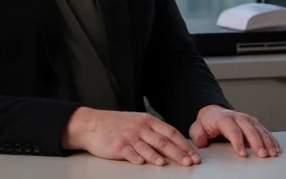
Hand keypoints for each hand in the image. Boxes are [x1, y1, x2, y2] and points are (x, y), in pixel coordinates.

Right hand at [62, 107, 201, 166]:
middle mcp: (141, 127)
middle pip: (163, 141)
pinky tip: (142, 163)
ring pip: (148, 146)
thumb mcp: (138, 122)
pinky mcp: (118, 145)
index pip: (171, 132)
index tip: (194, 155)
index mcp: (148, 121)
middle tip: (189, 162)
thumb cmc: (116, 124)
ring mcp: (129, 136)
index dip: (184, 144)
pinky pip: (129, 152)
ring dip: (158, 156)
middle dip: (178, 153)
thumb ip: (153, 131)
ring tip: (167, 164)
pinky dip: (136, 158)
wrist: (92, 124)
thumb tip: (172, 142)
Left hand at [189, 105, 279, 158]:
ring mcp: (248, 119)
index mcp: (224, 118)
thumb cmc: (207, 122)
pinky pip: (265, 130)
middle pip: (250, 130)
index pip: (233, 131)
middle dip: (257, 143)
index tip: (242, 154)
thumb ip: (198, 134)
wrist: (213, 112)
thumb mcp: (197, 127)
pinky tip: (275, 147)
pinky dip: (271, 139)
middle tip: (262, 155)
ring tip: (272, 153)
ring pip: (260, 130)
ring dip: (267, 142)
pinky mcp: (254, 123)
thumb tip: (202, 141)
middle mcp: (238, 117)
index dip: (238, 143)